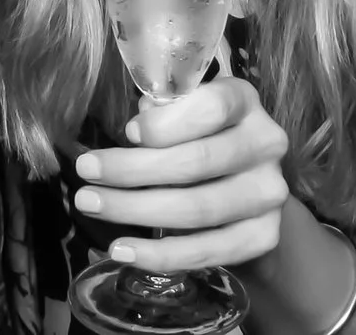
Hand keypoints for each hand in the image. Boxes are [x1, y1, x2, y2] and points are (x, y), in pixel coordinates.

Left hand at [71, 78, 289, 273]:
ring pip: (198, 208)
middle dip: (132, 170)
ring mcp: (269, 194)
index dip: (166, 123)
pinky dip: (161, 255)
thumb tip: (136, 132)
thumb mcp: (185, 112)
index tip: (127, 134)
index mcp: (244, 101)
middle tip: (86, 173)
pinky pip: (208, 251)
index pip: (212, 107)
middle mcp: (266, 144)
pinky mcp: (264, 235)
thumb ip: (163, 114)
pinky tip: (122, 249)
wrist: (246, 184)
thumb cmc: (201, 137)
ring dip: (136, 210)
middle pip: (196, 161)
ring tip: (92, 206)